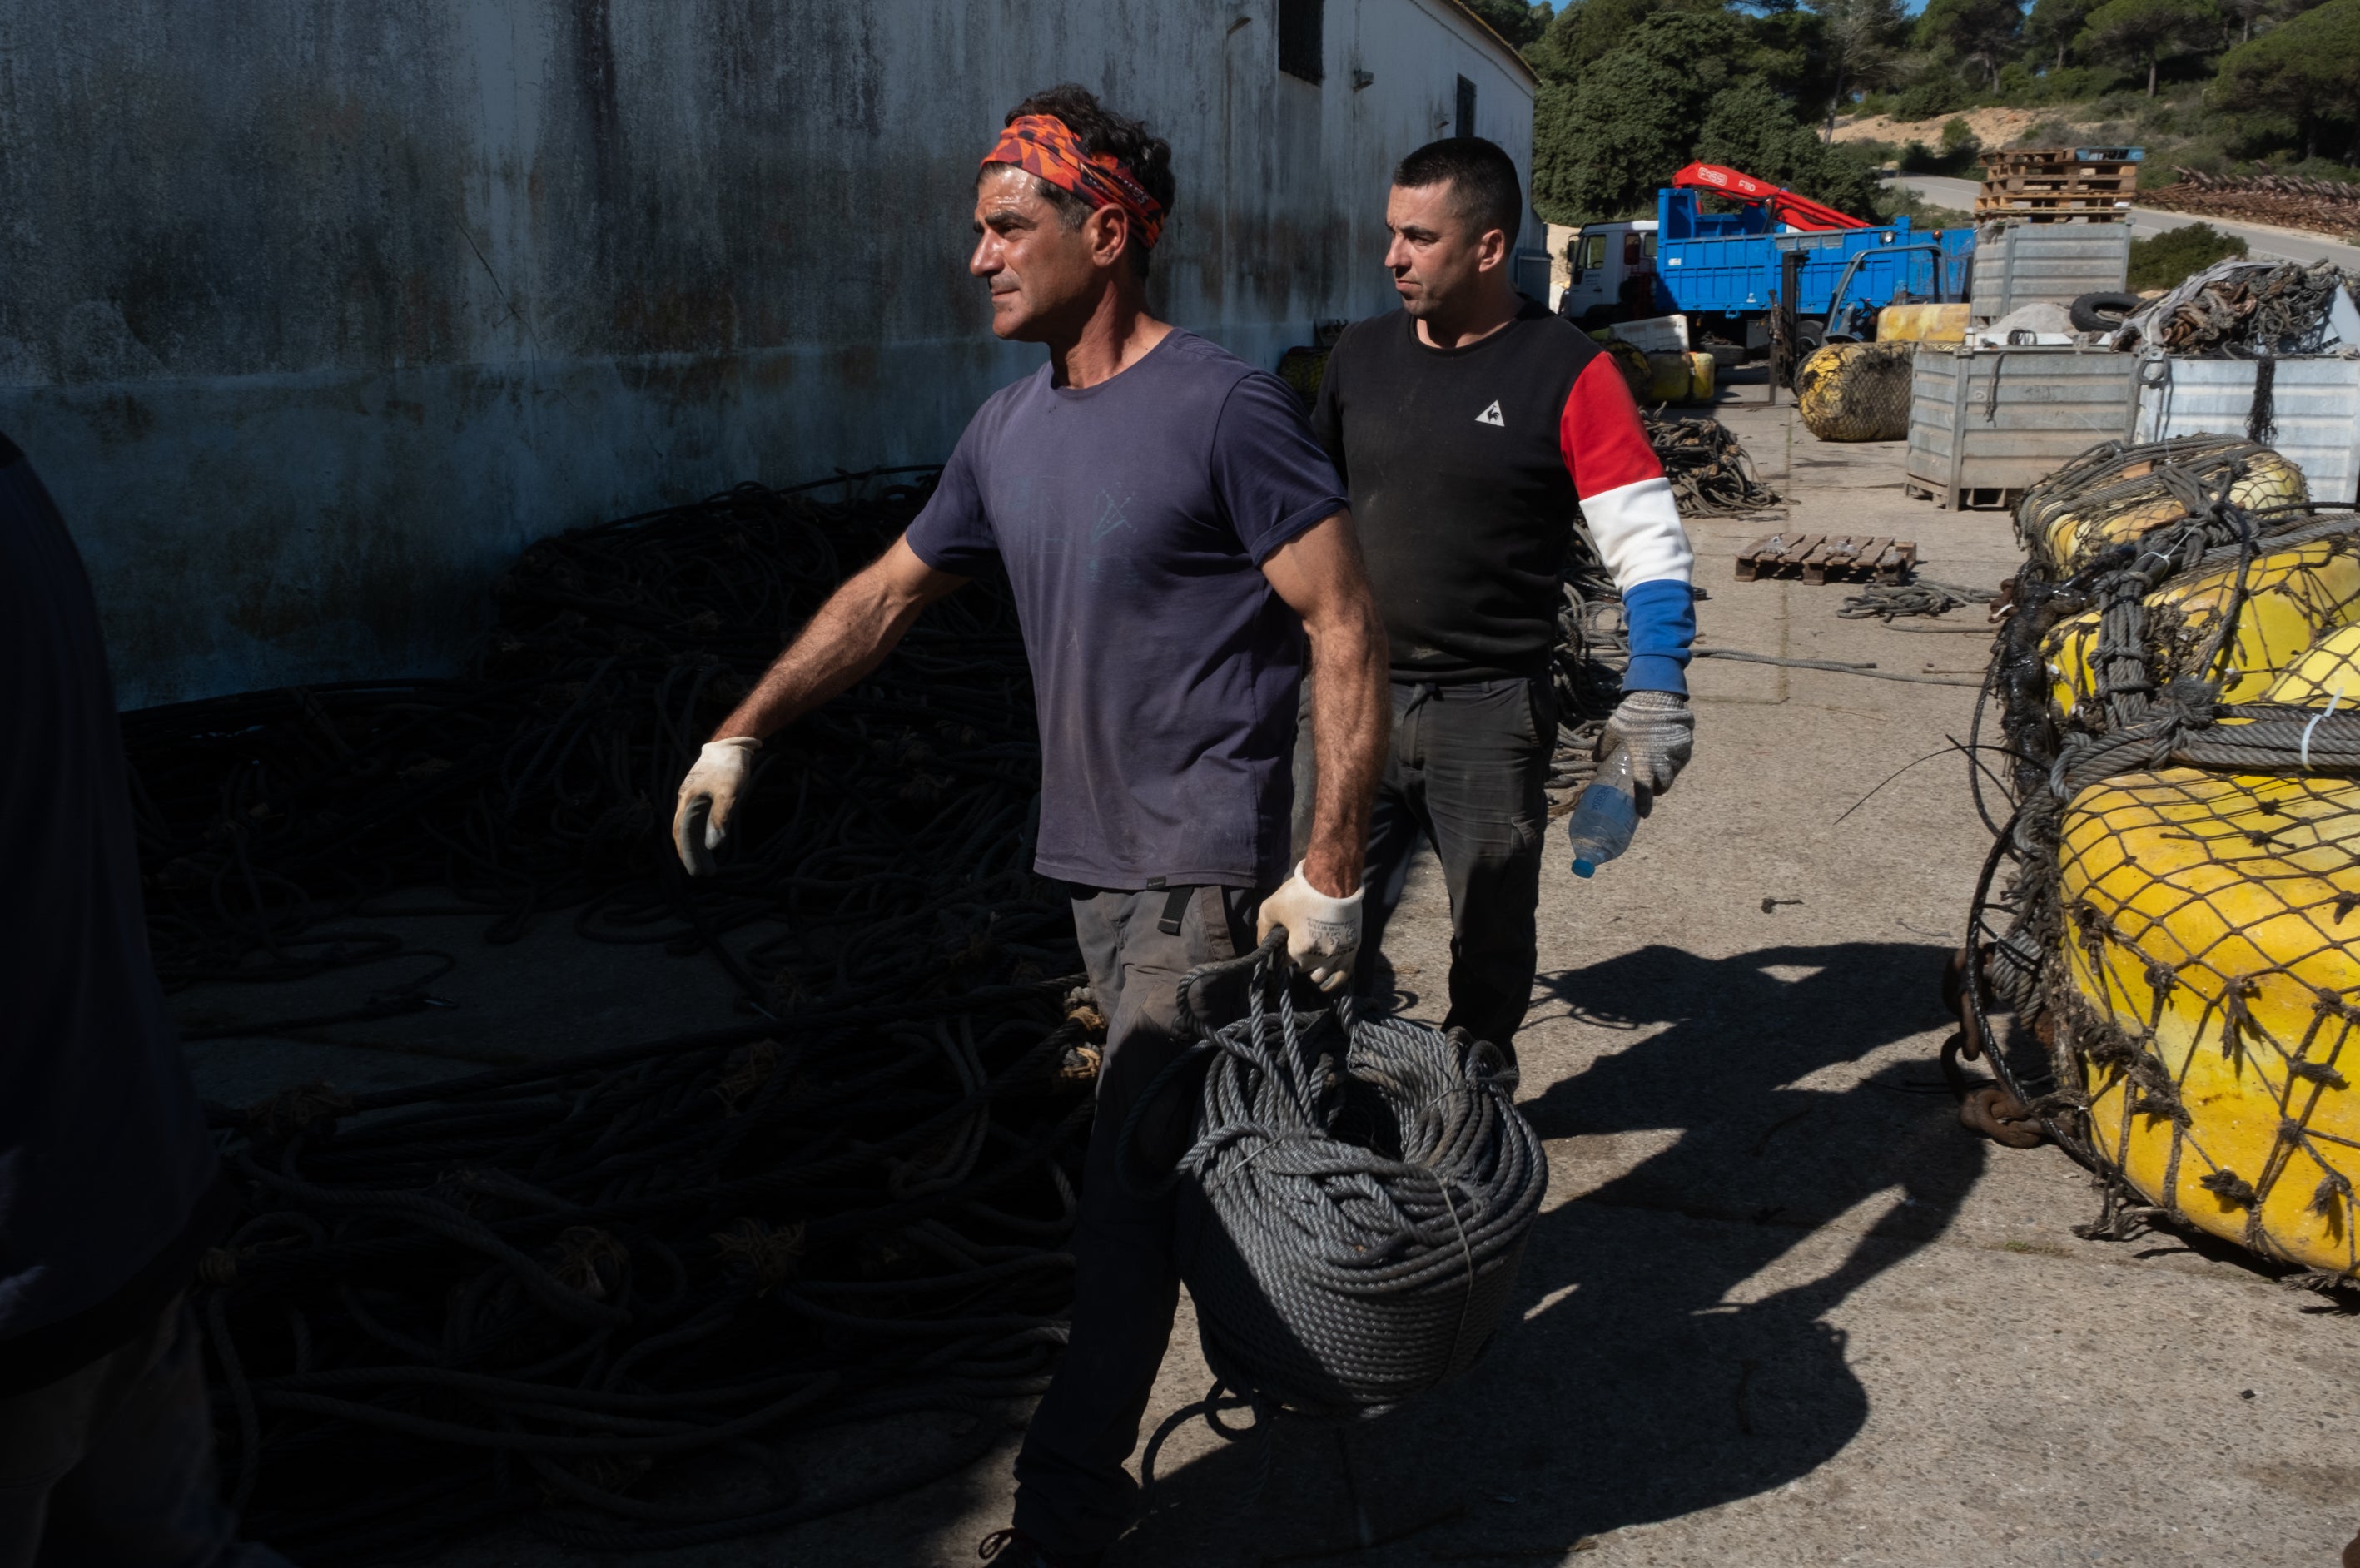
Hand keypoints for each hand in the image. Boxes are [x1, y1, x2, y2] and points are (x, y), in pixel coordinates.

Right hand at [671, 736, 760, 874]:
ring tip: (709, 866)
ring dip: (699, 847)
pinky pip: (699, 820)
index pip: (681, 833)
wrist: (731, 743)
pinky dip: (703, 835)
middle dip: (693, 855)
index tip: (694, 871)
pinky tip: (711, 845)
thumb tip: (714, 845)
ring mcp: (694, 799)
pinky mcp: (703, 797)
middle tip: (704, 874)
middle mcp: (686, 801)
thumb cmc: (730, 766)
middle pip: (685, 833)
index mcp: (687, 800)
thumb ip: (721, 817)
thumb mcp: (729, 792)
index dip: (686, 853)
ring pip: (692, 828)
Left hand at [1255, 861, 1364, 992]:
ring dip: (1312, 968)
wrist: (1335, 880)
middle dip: (1296, 957)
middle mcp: (1319, 957)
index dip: (1280, 952)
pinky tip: (1325, 984)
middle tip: (1297, 940)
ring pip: (1319, 975)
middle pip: (1301, 968)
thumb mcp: (1272, 906)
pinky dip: (1333, 981)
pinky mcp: (1351, 950)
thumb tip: (1262, 944)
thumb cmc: (1302, 892)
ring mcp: (1337, 955)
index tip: (1282, 942)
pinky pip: (1343, 976)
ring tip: (1310, 955)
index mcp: (1299, 949)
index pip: (1282, 962)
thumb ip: (1263, 928)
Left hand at [1600, 690, 1692, 805]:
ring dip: (1667, 773)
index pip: (1645, 788)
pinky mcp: (1688, 743)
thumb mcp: (1613, 729)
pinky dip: (1675, 760)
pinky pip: (1683, 758)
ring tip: (1657, 766)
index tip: (1643, 813)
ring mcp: (1679, 751)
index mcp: (1645, 759)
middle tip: (1650, 786)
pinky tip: (1666, 752)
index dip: (1644, 803)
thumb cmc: (1633, 714)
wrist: (1657, 693)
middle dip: (1658, 788)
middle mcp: (1665, 759)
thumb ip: (1604, 747)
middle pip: (1665, 785)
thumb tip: (1596, 760)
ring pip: (1675, 771)